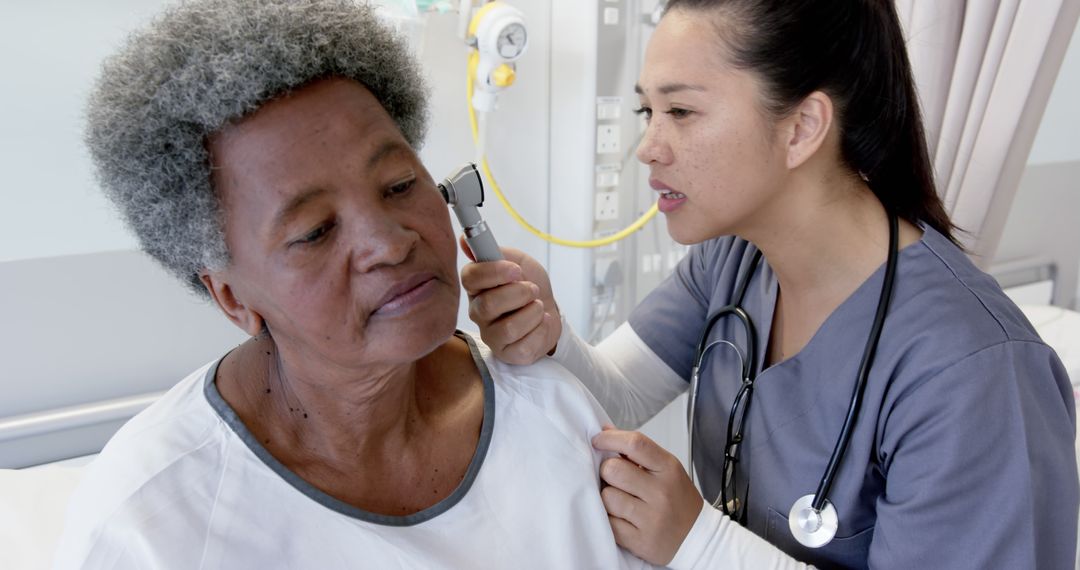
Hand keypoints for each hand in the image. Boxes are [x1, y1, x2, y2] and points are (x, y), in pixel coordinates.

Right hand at [459, 237, 560, 363]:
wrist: (550, 310)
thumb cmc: (529, 285)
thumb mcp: (518, 261)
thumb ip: (495, 252)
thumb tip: (465, 239)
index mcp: (476, 287)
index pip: (470, 278)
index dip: (494, 273)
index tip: (516, 270)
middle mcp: (478, 312)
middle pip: (488, 305)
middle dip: (518, 294)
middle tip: (532, 289)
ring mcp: (491, 335)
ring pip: (508, 328)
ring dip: (532, 313)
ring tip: (538, 307)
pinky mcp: (508, 353)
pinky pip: (524, 346)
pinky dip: (541, 330)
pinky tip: (541, 323)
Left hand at [592, 427, 701, 565]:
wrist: (697, 537)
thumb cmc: (678, 500)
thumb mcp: (667, 469)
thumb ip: (638, 452)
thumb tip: (605, 432)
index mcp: (668, 469)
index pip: (635, 444)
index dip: (610, 439)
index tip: (598, 440)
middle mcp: (661, 492)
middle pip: (613, 470)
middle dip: (607, 471)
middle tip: (615, 478)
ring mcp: (651, 519)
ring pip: (607, 497)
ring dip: (608, 497)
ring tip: (621, 501)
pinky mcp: (640, 541)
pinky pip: (608, 522)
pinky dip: (610, 519)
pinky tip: (622, 518)